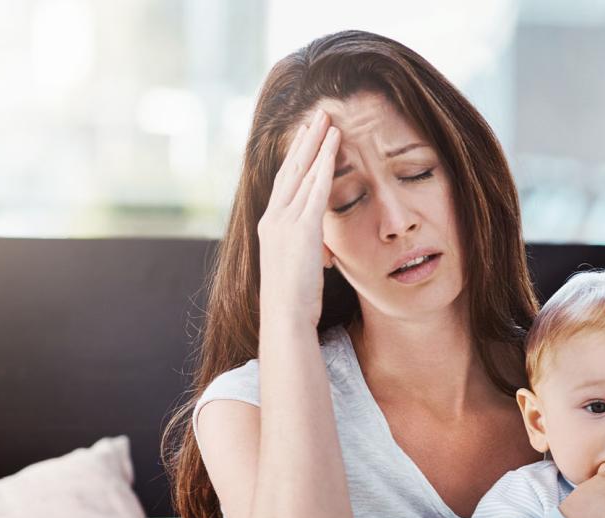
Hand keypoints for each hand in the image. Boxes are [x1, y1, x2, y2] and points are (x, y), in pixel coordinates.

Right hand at [256, 107, 340, 329]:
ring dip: (317, 142)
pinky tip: (334, 144)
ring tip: (329, 119)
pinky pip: (315, 189)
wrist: (284, 316)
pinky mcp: (301, 229)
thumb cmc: (293, 301)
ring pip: (302, 172)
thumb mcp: (299, 269)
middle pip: (290, 168)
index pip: (284, 183)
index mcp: (269, 226)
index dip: (295, 156)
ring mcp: (285, 222)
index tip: (305, 135)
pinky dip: (325, 163)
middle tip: (317, 114)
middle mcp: (273, 218)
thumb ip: (309, 252)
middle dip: (305, 139)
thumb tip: (324, 253)